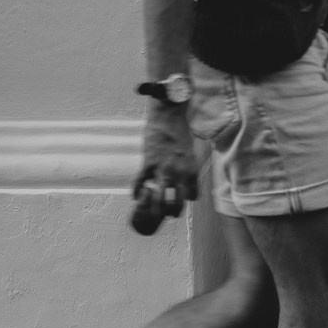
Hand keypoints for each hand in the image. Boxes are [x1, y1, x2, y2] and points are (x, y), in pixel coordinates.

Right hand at [137, 99, 197, 214]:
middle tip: (166, 211)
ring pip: (157, 200)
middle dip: (170, 212)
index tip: (180, 198)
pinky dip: (135, 192)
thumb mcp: (191, 154)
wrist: (169, 115)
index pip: (192, 196)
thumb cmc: (181, 133)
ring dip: (153, 209)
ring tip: (150, 211)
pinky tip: (135, 196)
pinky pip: (139, 183)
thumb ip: (189, 172)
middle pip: (175, 204)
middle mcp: (179, 173)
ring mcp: (162, 169)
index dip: (186, 200)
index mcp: (192, 170)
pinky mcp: (148, 162)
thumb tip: (187, 188)